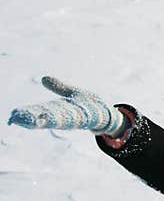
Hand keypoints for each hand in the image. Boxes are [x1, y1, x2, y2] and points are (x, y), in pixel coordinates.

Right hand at [8, 76, 126, 136]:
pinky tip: (59, 119)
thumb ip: (59, 87)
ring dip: (45, 121)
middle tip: (15, 119)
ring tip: (30, 122)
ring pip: (59, 121)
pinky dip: (70, 118)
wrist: (111, 115)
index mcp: (61, 110)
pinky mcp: (89, 119)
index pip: (42, 111)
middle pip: (46, 117)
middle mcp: (66, 116)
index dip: (28, 113)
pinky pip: (77, 119)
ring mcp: (77, 119)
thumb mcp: (72, 93)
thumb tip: (43, 78)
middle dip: (31, 118)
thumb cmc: (91, 105)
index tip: (14, 116)